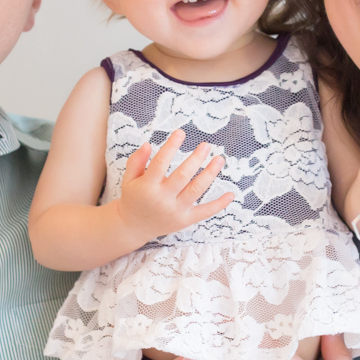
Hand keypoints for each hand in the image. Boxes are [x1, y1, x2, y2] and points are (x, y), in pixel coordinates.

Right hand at [115, 130, 232, 241]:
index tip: (180, 133)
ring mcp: (175, 211)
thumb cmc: (134, 197)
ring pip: (196, 191)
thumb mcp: (129, 178)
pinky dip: (219, 204)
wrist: (133, 227)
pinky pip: (204, 212)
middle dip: (196, 159)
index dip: (171, 146)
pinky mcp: (185, 220)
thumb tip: (148, 144)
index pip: (160, 162)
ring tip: (219, 159)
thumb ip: (136, 161)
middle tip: (206, 145)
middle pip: (182, 176)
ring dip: (209, 174)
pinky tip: (231, 194)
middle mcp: (162, 199)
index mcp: (147, 186)